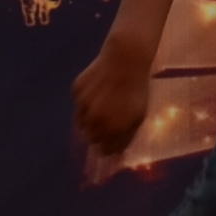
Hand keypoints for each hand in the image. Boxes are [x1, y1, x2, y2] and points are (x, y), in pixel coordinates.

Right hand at [71, 23, 156, 170]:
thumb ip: (125, 138)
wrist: (126, 59)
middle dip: (99, 135)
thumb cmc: (136, 89)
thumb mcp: (138, 116)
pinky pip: (78, 105)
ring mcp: (84, 105)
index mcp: (113, 129)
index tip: (113, 141)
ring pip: (82, 124)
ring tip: (104, 105)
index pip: (104, 150)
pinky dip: (86, 103)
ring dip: (91, 120)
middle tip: (109, 121)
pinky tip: (98, 90)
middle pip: (91, 139)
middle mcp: (96, 120)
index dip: (110, 148)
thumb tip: (115, 156)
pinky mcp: (76, 91)